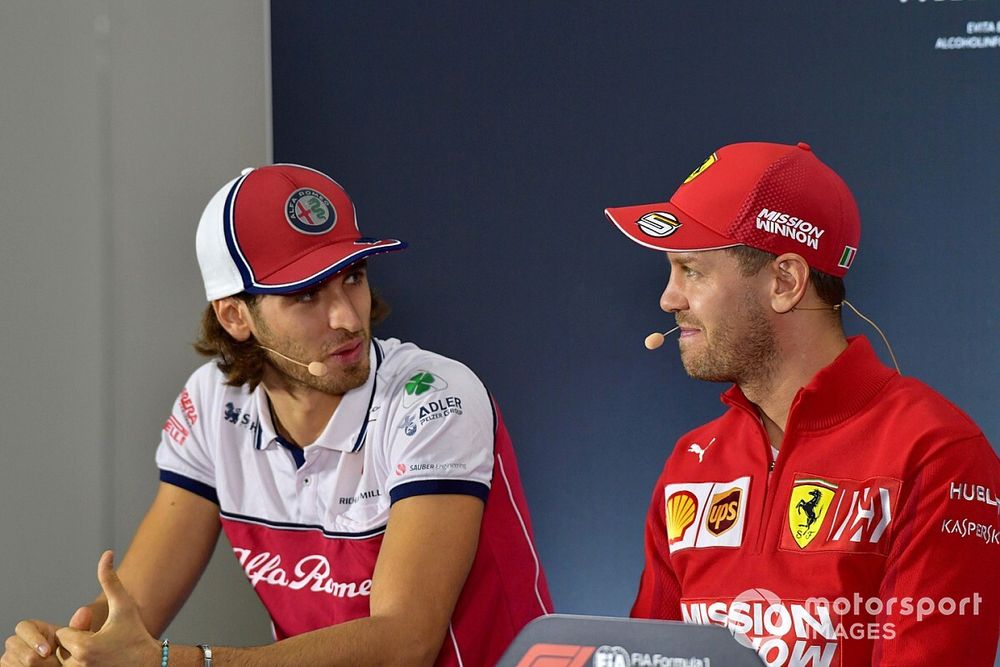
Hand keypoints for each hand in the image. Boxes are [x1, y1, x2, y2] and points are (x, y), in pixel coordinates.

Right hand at [1, 609, 89, 666]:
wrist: (63, 664)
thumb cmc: (68, 652)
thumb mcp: (75, 640)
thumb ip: (78, 628)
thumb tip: (85, 611)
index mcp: (31, 628)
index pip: (23, 627)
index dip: (34, 639)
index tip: (48, 651)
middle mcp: (16, 642)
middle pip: (16, 646)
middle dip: (37, 658)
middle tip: (54, 664)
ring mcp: (9, 657)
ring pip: (13, 662)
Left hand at [53, 551, 159, 666]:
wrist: (149, 664)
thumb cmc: (136, 633)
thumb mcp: (124, 605)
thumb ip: (110, 579)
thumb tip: (107, 553)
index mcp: (84, 646)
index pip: (63, 633)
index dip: (79, 630)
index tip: (98, 633)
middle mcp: (78, 666)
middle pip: (61, 650)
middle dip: (77, 645)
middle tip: (101, 646)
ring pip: (64, 663)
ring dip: (77, 658)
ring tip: (99, 655)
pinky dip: (81, 666)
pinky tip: (98, 663)